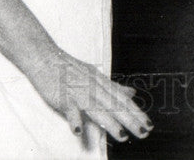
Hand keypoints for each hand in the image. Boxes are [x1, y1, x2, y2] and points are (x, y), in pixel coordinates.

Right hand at [29, 48, 152, 143]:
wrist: (44, 57)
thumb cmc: (69, 68)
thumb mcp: (95, 76)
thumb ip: (113, 87)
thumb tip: (132, 93)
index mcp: (101, 83)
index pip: (122, 99)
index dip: (136, 112)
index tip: (149, 124)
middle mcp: (93, 87)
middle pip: (115, 105)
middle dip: (130, 119)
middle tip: (144, 132)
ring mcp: (78, 92)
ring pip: (97, 108)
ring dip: (110, 122)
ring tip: (122, 136)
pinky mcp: (62, 97)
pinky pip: (69, 109)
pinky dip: (74, 119)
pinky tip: (79, 131)